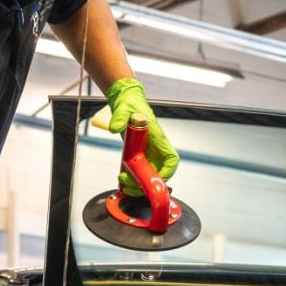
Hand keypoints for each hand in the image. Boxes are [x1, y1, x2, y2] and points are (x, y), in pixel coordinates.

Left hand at [106, 78, 178, 195]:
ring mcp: (148, 153)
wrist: (125, 102)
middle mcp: (155, 148)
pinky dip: (132, 179)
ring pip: (148, 175)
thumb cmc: (131, 104)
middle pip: (158, 173)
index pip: (171, 160)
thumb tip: (114, 127)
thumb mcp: (124, 109)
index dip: (166, 172)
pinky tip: (122, 179)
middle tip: (128, 182)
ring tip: (122, 180)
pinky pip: (139, 172)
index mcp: (158, 138)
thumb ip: (120, 118)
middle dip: (145, 183)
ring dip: (137, 183)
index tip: (154, 179)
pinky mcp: (139, 155)